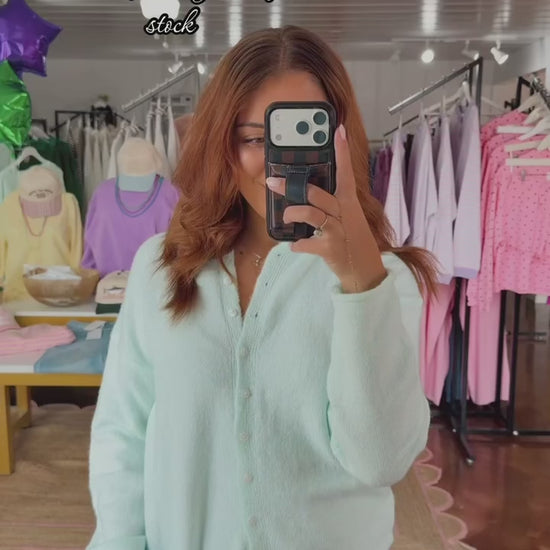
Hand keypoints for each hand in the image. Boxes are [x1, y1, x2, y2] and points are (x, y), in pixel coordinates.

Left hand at [266, 125, 386, 292]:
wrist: (365, 269)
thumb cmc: (352, 239)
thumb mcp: (348, 217)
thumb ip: (331, 203)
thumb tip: (307, 191)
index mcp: (348, 202)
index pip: (345, 172)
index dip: (342, 152)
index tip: (337, 131)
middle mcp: (343, 213)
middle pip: (316, 193)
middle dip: (291, 187)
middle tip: (272, 182)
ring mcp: (337, 230)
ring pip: (311, 214)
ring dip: (293, 213)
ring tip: (286, 216)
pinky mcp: (330, 249)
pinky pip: (307, 243)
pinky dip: (297, 245)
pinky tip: (294, 245)